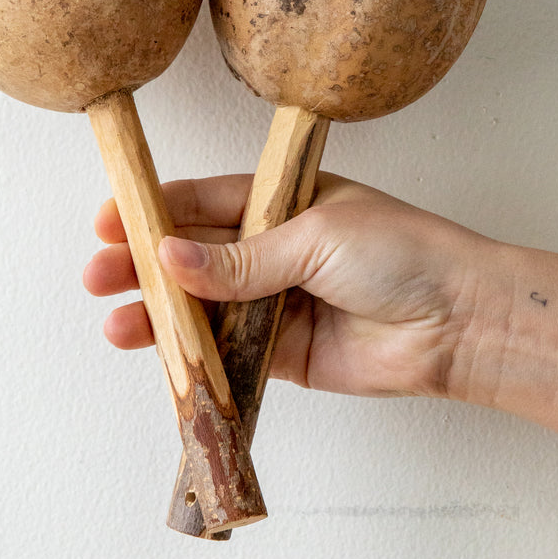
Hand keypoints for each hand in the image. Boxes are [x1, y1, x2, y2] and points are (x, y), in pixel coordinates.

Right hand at [84, 171, 557, 493]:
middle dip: (145, 267)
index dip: (157, 212)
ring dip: (160, 315)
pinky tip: (160, 355)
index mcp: (284, 203)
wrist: (460, 321)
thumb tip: (170, 258)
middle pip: (195, 258)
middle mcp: (276, 250)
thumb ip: (240, 259)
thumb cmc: (403, 254)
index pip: (206, 203)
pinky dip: (195, 355)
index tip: (110, 221)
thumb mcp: (314, 238)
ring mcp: (279, 303)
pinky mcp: (287, 354)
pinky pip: (229, 353)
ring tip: (117, 323)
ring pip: (205, 308)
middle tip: (98, 276)